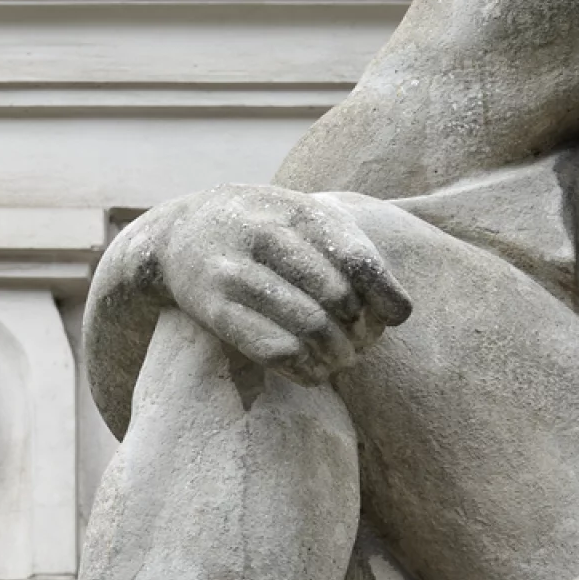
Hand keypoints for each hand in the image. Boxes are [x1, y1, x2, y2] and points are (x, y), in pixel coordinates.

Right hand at [147, 184, 412, 384]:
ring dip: (337, 354)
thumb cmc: (268, 231)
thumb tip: (398, 313)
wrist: (180, 232)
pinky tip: (313, 368)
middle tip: (363, 343)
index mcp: (298, 210)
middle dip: (361, 331)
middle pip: (338, 298)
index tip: (392, 317)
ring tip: (342, 359)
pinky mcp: (214, 309)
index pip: (359, 259)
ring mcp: (235, 272)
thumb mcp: (308, 219)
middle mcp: (265, 235)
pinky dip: (306, 368)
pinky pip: (274, 350)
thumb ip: (355, 255)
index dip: (385, 297)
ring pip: (310, 327)